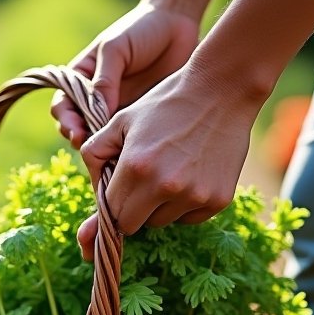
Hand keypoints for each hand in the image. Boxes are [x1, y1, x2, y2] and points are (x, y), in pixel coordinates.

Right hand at [50, 3, 199, 147]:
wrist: (176, 25)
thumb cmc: (140, 30)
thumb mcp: (115, 48)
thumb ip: (104, 80)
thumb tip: (97, 113)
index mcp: (81, 79)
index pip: (62, 106)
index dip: (66, 121)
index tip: (78, 131)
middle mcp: (94, 98)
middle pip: (76, 127)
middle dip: (80, 138)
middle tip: (91, 146)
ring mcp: (115, 110)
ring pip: (98, 137)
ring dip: (100, 147)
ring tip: (109, 152)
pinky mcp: (135, 117)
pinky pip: (124, 138)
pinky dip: (122, 146)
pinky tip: (128, 150)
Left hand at [76, 59, 260, 259]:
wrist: (222, 88)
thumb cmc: (166, 103)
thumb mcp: (121, 120)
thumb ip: (95, 155)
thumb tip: (91, 193)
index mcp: (135, 168)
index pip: (111, 214)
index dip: (111, 207)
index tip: (117, 198)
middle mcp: (164, 186)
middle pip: (134, 226)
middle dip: (132, 209)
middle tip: (143, 183)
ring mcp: (194, 195)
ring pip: (163, 222)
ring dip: (160, 206)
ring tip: (172, 170)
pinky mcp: (218, 200)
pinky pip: (190, 218)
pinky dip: (186, 204)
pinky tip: (193, 174)